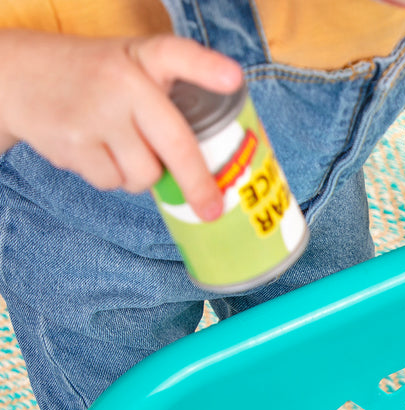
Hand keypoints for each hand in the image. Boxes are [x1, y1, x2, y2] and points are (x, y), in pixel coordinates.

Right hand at [0, 31, 242, 219]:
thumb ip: (174, 92)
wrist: (16, 75)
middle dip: (197, 184)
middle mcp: (120, 83)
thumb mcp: (135, 62)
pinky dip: (111, 177)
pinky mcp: (71, 143)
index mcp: (142, 58)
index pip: (175, 54)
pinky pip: (112, 182)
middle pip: (175, 145)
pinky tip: (96, 150)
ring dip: (141, 174)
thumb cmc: (96, 76)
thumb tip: (217, 156)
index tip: (233, 78)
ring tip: (122, 147)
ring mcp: (93, 114)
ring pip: (144, 175)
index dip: (206, 67)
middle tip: (211, 210)